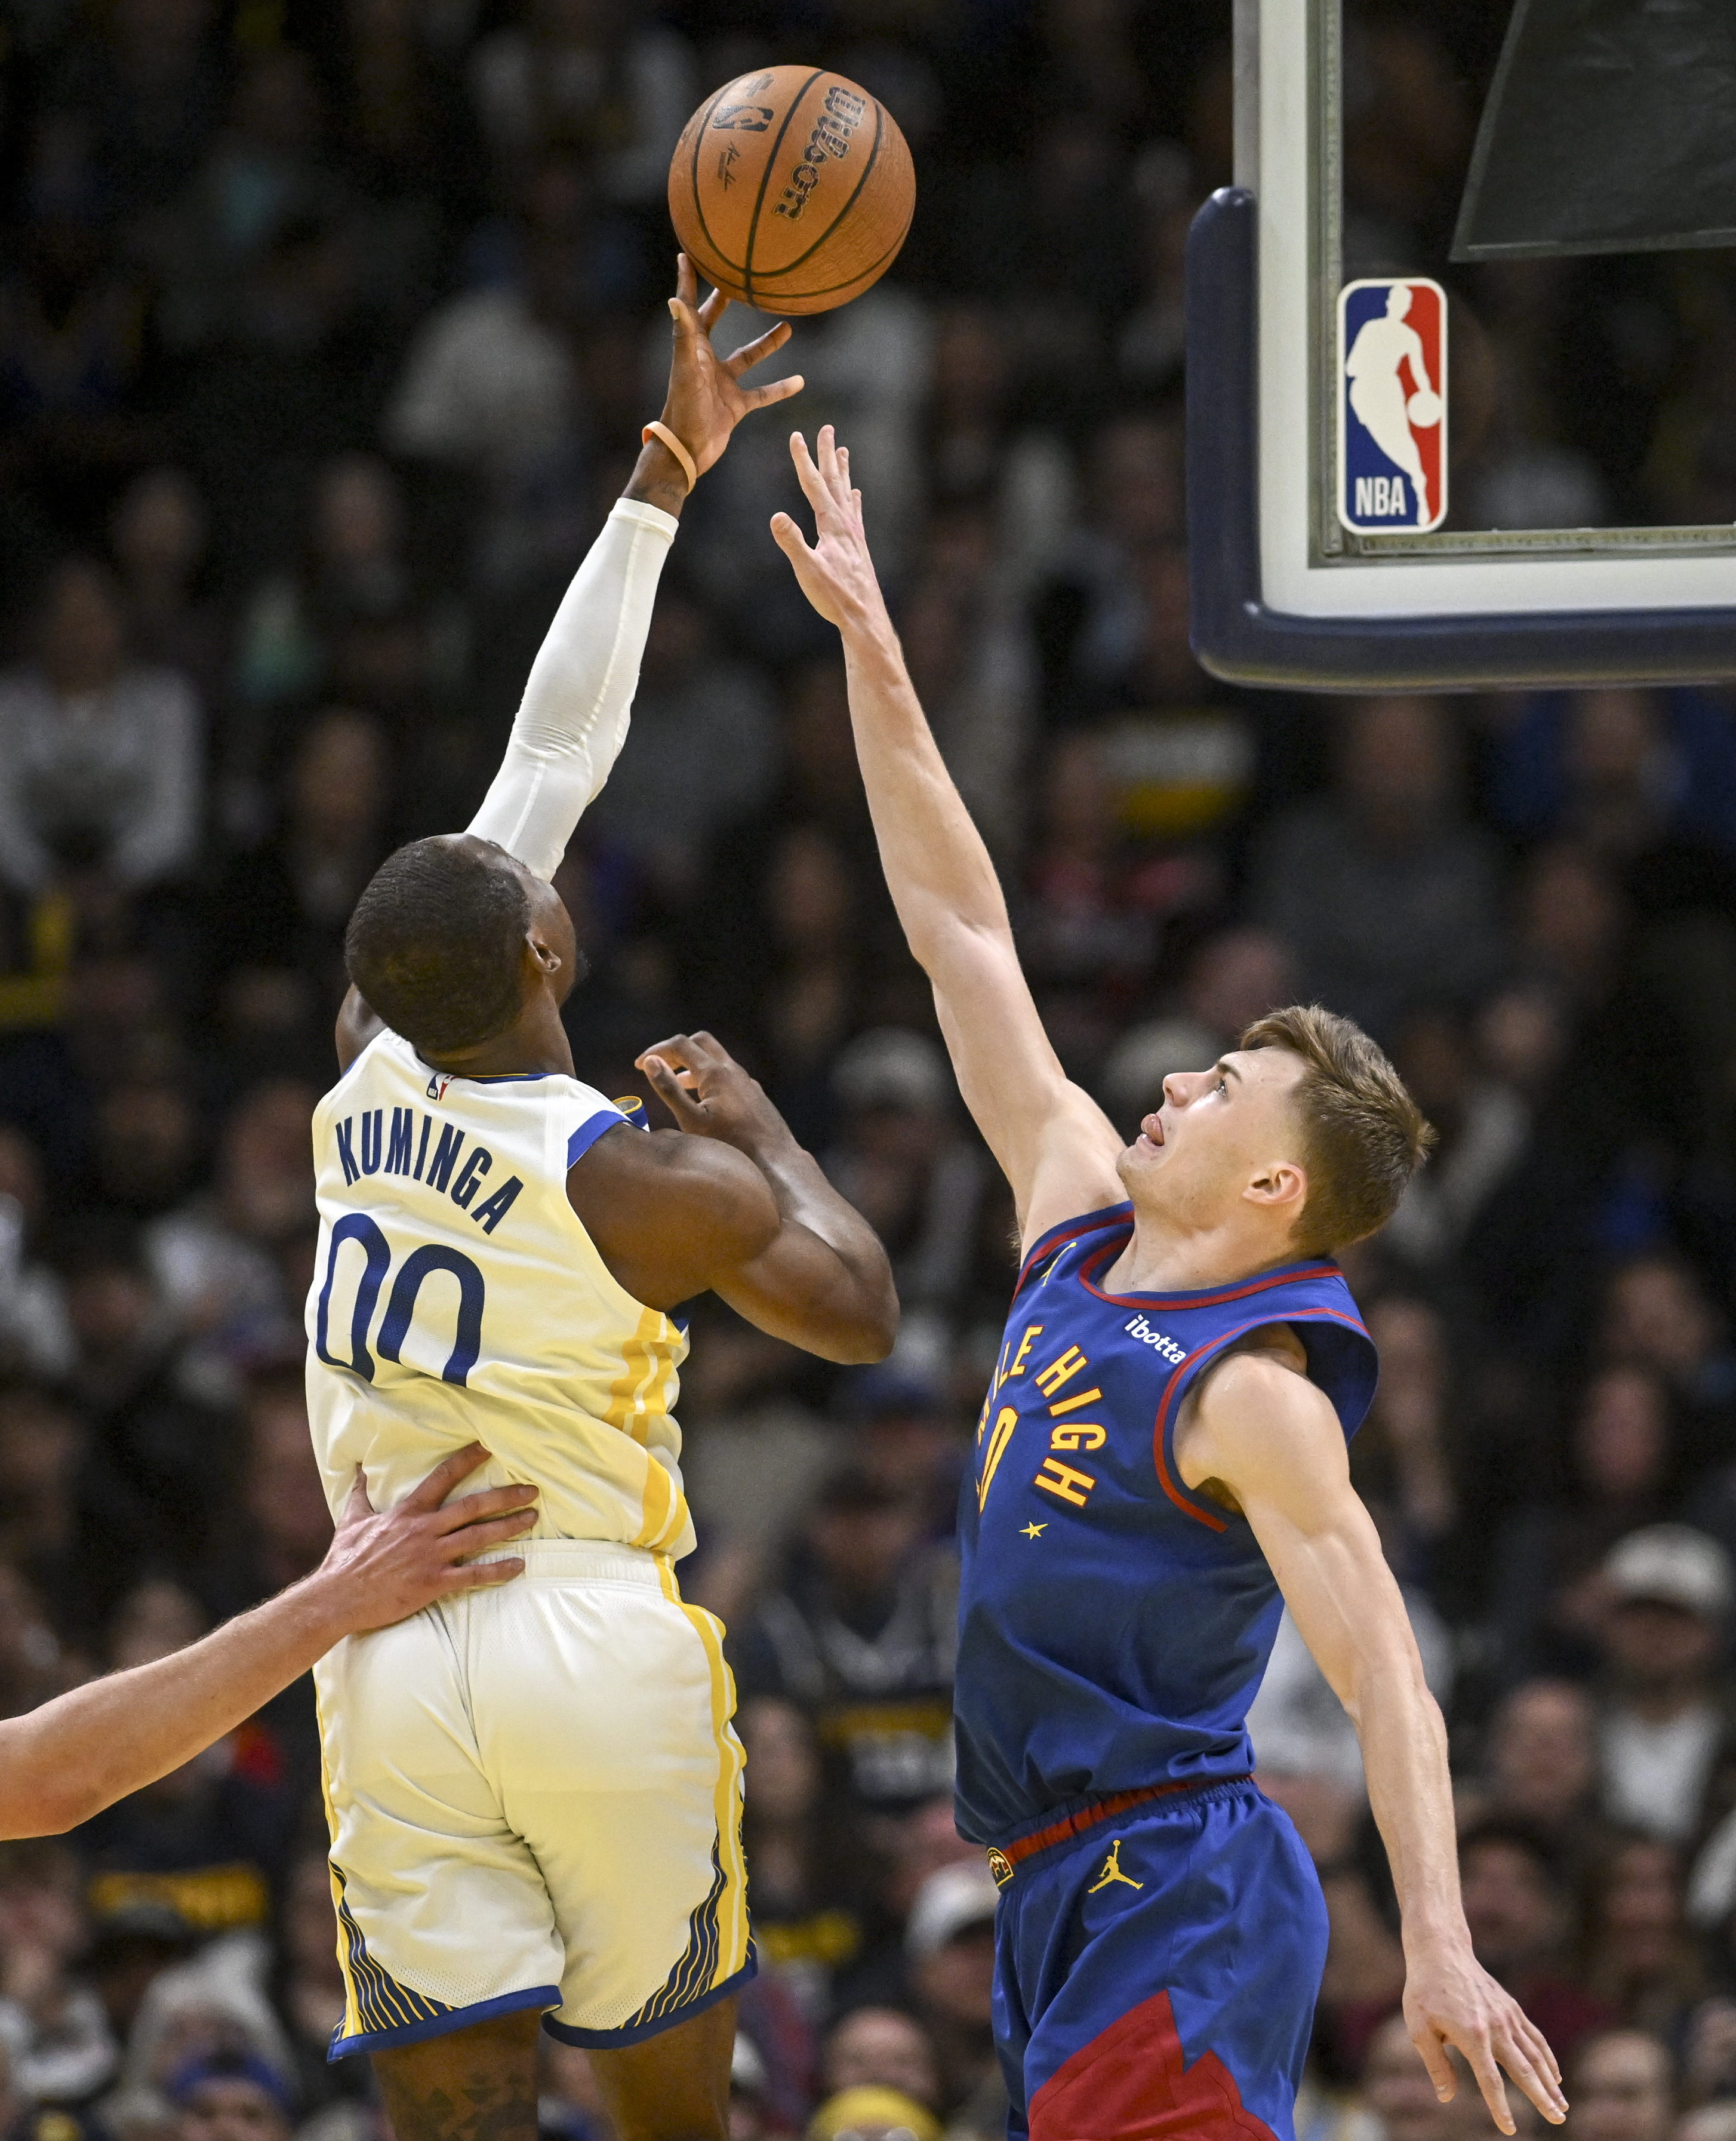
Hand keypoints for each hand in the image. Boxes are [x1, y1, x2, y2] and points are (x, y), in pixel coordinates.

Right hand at [319, 1445, 538, 1631]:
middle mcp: (424, 1530)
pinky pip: (473, 1575)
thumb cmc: (345, 1559)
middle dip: (505, 1496)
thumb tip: (359, 1466)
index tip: (489, 1447)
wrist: (336, 1598)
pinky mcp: (433, 1583)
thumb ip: (361, 1491)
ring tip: (532, 1518)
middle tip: (532, 1489)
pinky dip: (498, 1570)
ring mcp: (431, 1556)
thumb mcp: (352, 1518)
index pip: (442, 1478)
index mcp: (407, 1512)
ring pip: (478, 1537)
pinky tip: (519, 1565)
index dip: (467, 1460)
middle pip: (472, 1507)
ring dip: (509, 1527)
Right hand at [636, 1029, 790, 1158]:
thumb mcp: (692, 1120)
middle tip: (660, 1065)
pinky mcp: (754, 1094)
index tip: (639, 1066)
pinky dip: (709, 1078)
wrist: (775, 1159)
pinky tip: (705, 1101)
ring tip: (676, 1083)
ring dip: (693, 1065)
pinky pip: (728, 1076)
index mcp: (715, 1073)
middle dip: (676, 1050)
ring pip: (716, 1060)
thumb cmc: (732, 1145)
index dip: (656, 1051)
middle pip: (700, 1042)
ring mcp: (746, 1081)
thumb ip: (669, 1089)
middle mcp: (733, 1071)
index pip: (680, 1045)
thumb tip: (651, 1062)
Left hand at [656, 254, 803, 479]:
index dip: (687, 281)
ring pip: (748, 356)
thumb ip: (684, 335)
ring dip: (767, 343)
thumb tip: (675, 300)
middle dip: (724, 301)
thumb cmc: (684, 409)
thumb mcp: (686, 369)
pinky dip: (779, 388)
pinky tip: (799, 382)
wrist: (688, 451)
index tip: (686, 255)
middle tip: (737, 279)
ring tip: (787, 326)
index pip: (690, 307)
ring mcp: (723, 383)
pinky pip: (762, 393)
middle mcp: (706, 361)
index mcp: (692, 348)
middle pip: (715, 322)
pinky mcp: (735, 405)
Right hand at [770, 425, 891, 630]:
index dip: (804, 460)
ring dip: (843, 471)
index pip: (814, 485)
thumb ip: (792, 543)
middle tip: (827, 429)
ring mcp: (855, 535)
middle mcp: (847, 525)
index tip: (796, 435)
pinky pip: (855, 514)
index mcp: (832, 526)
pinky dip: (854, 499)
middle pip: (834, 481)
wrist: (865, 618)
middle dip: (828, 454)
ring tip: (843, 451)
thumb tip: (776, 516)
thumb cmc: (835, 598)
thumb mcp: (808, 571)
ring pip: (847, 494)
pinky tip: (856, 495)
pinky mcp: (859, 547)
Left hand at [1404, 1942, 1565, 2130]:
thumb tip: (1447, 2098)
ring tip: (1563, 2107)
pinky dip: (1547, 2058)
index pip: (1490, 2080)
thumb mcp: (1419, 2028)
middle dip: (1541, 2098)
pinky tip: (1555, 2077)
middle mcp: (1496, 2027)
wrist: (1441, 1951)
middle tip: (1558, 2120)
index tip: (1510, 2130)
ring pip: (1535, 2055)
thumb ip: (1436, 2065)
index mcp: (1472, 2035)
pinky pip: (1534, 2037)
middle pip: (1523, 2070)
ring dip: (1550, 2082)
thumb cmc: (1425, 1991)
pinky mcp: (1511, 2008)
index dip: (1500, 2107)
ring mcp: (1507, 2016)